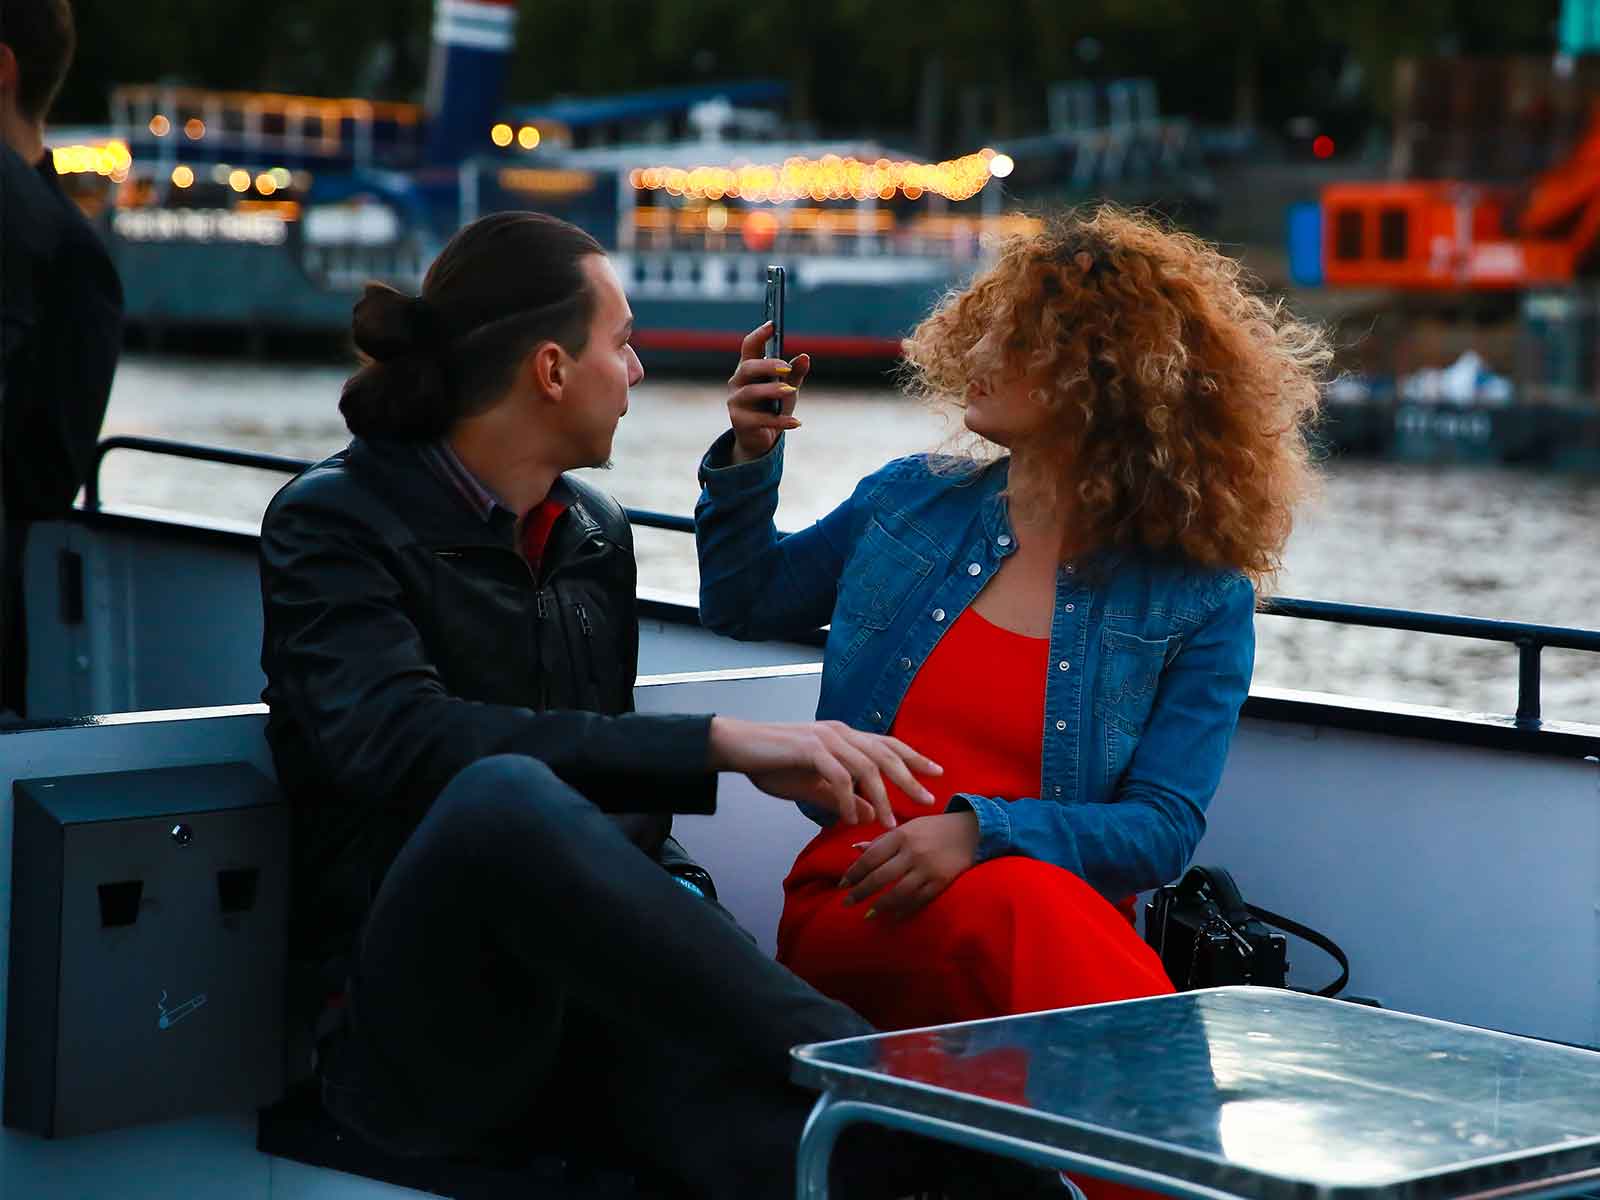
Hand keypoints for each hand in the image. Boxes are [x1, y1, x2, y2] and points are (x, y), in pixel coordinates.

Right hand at [707, 716, 938, 826]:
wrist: (737, 747)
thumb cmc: (773, 764)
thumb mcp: (813, 786)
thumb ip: (842, 798)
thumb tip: (869, 813)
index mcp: (844, 737)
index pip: (887, 745)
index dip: (914, 757)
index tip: (936, 773)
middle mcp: (840, 732)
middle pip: (885, 754)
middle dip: (909, 778)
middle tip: (927, 800)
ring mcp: (826, 738)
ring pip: (866, 767)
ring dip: (880, 797)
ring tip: (887, 823)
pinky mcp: (810, 748)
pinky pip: (838, 777)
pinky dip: (847, 800)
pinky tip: (849, 819)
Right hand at [727, 322, 809, 464]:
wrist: (761, 439)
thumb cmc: (773, 407)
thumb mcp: (787, 388)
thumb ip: (794, 373)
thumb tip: (805, 357)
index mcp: (748, 368)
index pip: (749, 346)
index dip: (759, 334)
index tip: (773, 325)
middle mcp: (738, 382)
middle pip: (748, 367)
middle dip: (767, 365)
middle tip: (786, 367)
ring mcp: (736, 402)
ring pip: (750, 392)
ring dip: (772, 390)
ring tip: (790, 390)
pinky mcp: (740, 422)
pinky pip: (760, 419)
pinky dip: (780, 421)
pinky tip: (796, 422)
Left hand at [838, 811, 979, 920]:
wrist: (971, 831)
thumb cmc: (934, 828)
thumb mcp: (907, 828)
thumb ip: (881, 840)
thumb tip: (855, 848)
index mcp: (900, 835)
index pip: (870, 857)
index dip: (854, 873)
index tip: (842, 884)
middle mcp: (912, 852)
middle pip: (880, 877)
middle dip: (860, 892)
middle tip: (847, 903)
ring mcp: (927, 868)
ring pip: (898, 893)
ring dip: (880, 906)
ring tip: (867, 914)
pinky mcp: (940, 882)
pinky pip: (918, 901)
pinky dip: (903, 911)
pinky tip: (891, 917)